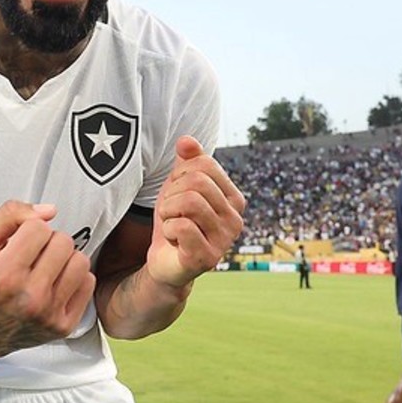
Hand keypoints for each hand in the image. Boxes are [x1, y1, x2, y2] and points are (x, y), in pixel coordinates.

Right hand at [0, 201, 95, 364]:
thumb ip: (10, 214)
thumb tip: (50, 211)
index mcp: (4, 276)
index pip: (39, 227)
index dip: (28, 229)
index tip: (19, 242)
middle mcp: (29, 298)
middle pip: (63, 242)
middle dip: (48, 242)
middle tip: (33, 255)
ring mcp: (48, 314)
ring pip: (80, 261)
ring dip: (65, 259)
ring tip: (46, 267)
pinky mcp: (63, 326)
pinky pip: (88, 283)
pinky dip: (74, 279)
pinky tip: (55, 283)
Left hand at [147, 136, 245, 287]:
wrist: (166, 262)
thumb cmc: (176, 221)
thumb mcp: (179, 186)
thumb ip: (186, 162)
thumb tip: (186, 140)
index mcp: (234, 199)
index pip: (204, 164)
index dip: (180, 175)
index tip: (176, 194)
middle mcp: (236, 220)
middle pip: (196, 181)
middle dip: (172, 193)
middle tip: (171, 212)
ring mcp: (224, 241)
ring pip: (189, 201)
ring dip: (168, 211)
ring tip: (172, 223)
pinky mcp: (207, 258)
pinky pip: (181, 226)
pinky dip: (168, 230)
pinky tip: (173, 240)